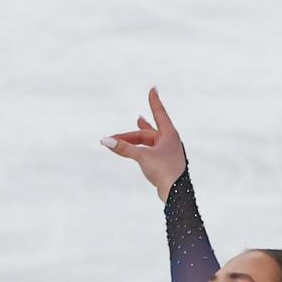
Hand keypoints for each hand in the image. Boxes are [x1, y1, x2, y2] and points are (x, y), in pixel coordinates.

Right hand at [101, 88, 186, 202]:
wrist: (176, 192)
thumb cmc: (163, 171)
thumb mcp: (141, 156)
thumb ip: (124, 148)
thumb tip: (105, 141)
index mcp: (169, 135)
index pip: (159, 113)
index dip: (154, 101)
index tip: (153, 89)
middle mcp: (170, 141)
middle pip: (147, 133)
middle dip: (130, 135)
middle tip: (114, 136)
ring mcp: (168, 152)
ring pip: (148, 142)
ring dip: (135, 140)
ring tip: (131, 130)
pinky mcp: (165, 163)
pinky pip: (150, 151)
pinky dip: (140, 148)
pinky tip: (137, 149)